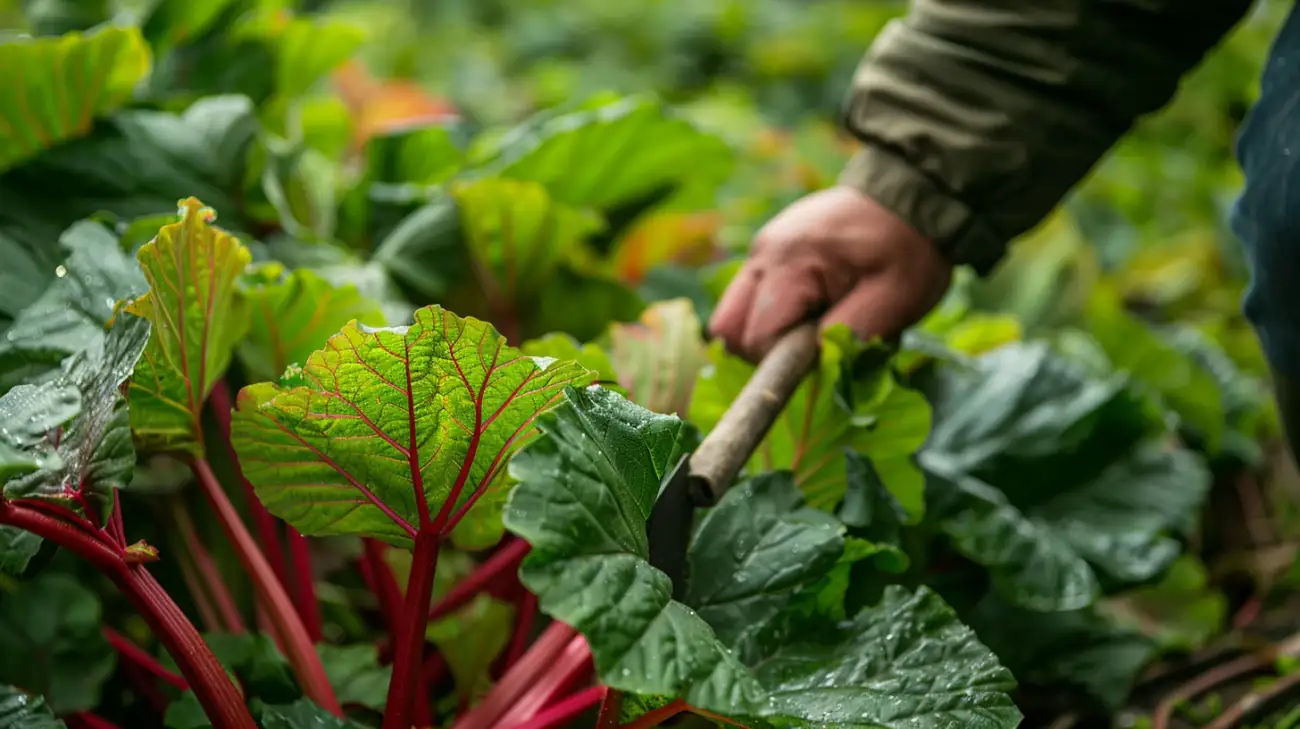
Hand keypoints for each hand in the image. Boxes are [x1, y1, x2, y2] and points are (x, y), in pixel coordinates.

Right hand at [709, 186, 952, 360]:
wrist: (911, 196)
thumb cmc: (907, 249)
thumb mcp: (893, 299)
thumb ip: (846, 336)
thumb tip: (809, 365)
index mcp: (789, 262)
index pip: (756, 337)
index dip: (784, 361)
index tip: (821, 357)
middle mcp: (763, 253)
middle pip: (728, 328)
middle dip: (764, 352)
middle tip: (812, 347)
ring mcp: (761, 250)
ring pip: (732, 315)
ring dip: (765, 334)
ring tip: (813, 325)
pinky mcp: (768, 253)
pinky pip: (750, 298)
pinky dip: (772, 315)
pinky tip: (812, 306)